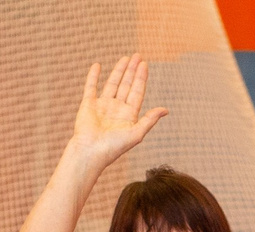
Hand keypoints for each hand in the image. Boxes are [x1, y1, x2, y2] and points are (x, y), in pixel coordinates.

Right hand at [67, 56, 169, 170]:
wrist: (90, 152)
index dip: (141, 78)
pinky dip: (93, 76)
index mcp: (129, 115)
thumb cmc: (114, 147)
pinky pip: (91, 87)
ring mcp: (102, 106)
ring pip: (112, 84)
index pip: (137, 92)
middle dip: (132, 71)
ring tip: (125, 58)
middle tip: (138, 56)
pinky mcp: (88, 105)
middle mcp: (117, 109)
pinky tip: (97, 66)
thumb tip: (166, 109)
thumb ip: (150, 120)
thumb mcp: (136, 133)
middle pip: (127, 85)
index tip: (144, 64)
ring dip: (118, 71)